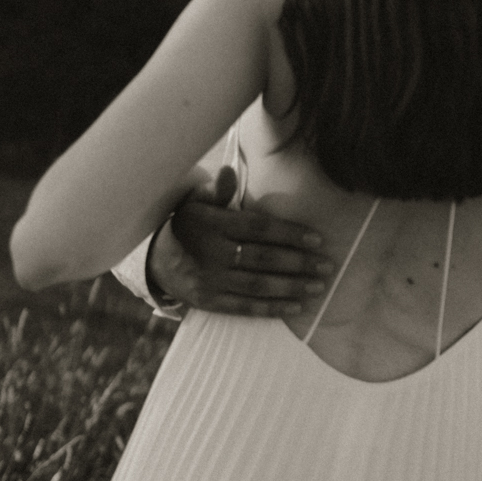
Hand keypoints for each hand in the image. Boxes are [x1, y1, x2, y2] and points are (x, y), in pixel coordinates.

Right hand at [147, 166, 334, 317]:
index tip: (317, 238)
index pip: (258, 228)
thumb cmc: (189, 224)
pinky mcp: (208, 302)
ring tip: (319, 286)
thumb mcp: (197, 201)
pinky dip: (271, 308)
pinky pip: (244, 307)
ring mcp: (209, 280)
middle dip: (299, 263)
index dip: (289, 233)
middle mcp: (212, 253)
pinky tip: (296, 307)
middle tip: (327, 265)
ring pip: (257, 285)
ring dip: (291, 287)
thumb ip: (218, 190)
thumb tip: (229, 172)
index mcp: (213, 224)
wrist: (155, 259)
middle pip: (263, 259)